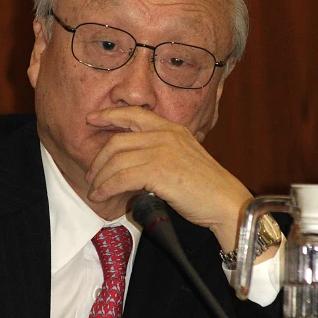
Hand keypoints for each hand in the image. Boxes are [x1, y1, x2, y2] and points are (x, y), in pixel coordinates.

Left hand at [85, 107, 253, 251]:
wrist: (226, 203)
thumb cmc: (205, 188)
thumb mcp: (183, 158)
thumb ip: (160, 152)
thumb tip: (131, 163)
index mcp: (172, 128)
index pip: (134, 114)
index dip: (108, 115)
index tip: (91, 119)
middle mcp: (166, 135)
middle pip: (117, 140)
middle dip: (98, 159)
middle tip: (92, 175)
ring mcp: (163, 152)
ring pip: (116, 160)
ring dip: (100, 178)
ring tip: (95, 190)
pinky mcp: (159, 172)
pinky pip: (121, 178)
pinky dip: (107, 188)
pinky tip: (102, 196)